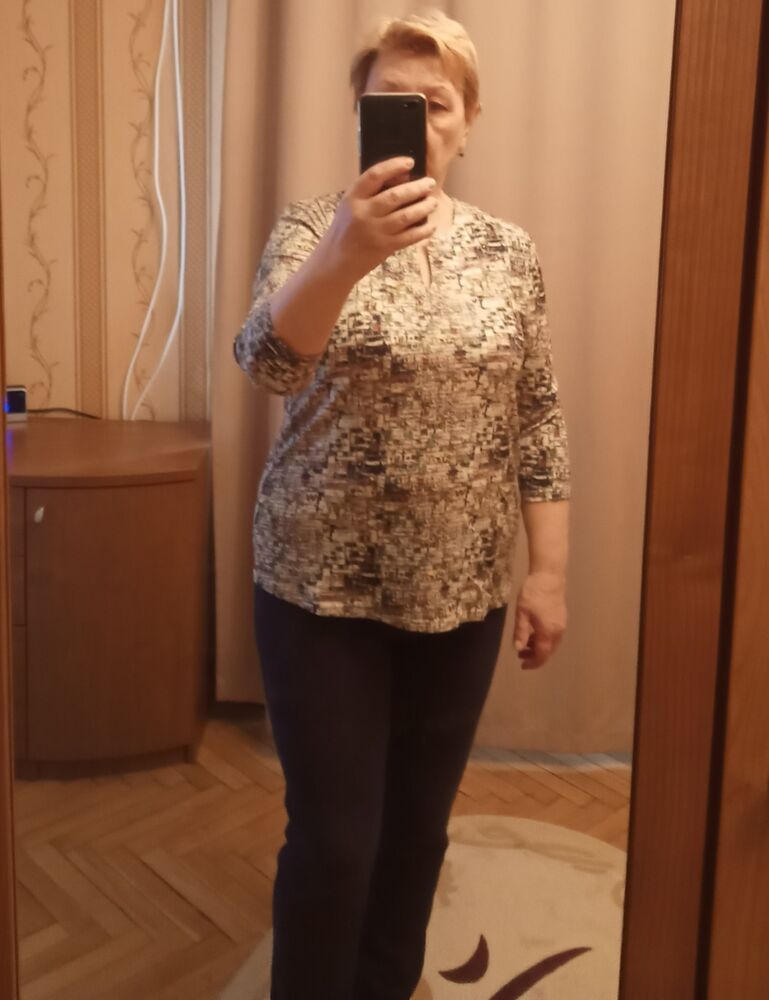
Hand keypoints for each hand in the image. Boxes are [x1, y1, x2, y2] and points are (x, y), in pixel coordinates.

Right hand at [325, 157, 438, 279]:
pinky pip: (409, 237)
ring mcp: (375, 231)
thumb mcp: (350, 207)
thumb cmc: (345, 231)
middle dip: (417, 188)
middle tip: (430, 183)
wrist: (336, 262)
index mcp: (353, 198)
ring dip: (423, 207)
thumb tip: (402, 178)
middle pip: (395, 196)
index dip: (394, 166)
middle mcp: (364, 213)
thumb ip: (370, 194)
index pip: (374, 175)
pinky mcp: (384, 247)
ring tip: (433, 202)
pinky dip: (423, 231)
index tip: (410, 162)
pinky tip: (431, 226)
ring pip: (406, 216)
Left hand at [513, 572, 566, 669]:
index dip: (533, 663)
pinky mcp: (561, 618)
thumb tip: (518, 649)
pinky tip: (534, 634)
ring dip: (540, 648)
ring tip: (525, 645)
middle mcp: (558, 631)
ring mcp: (561, 624)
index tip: (522, 665)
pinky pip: (554, 636)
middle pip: (548, 651)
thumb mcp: (522, 612)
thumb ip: (521, 632)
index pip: (542, 655)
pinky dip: (544, 640)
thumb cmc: (533, 593)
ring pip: (552, 644)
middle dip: (535, 656)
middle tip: (521, 656)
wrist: (549, 576)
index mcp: (548, 632)